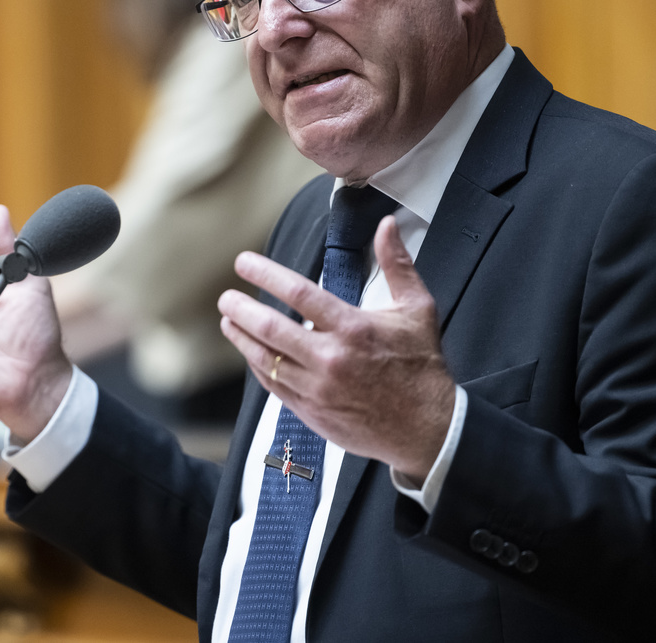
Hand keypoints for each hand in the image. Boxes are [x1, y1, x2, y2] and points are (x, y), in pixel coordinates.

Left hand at [217, 215, 455, 481]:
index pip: (299, 294)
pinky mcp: (312, 412)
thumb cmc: (422, 367)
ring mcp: (318, 389)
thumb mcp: (417, 309)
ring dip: (242, 338)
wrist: (428, 430)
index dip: (266, 275)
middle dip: (242, 310)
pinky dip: (258, 366)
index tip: (244, 263)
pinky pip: (274, 386)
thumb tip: (387, 225)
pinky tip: (251, 352)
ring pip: (266, 359)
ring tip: (228, 321)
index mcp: (354, 329)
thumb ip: (398, 264)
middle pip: (271, 329)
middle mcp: (331, 359)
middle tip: (226, 298)